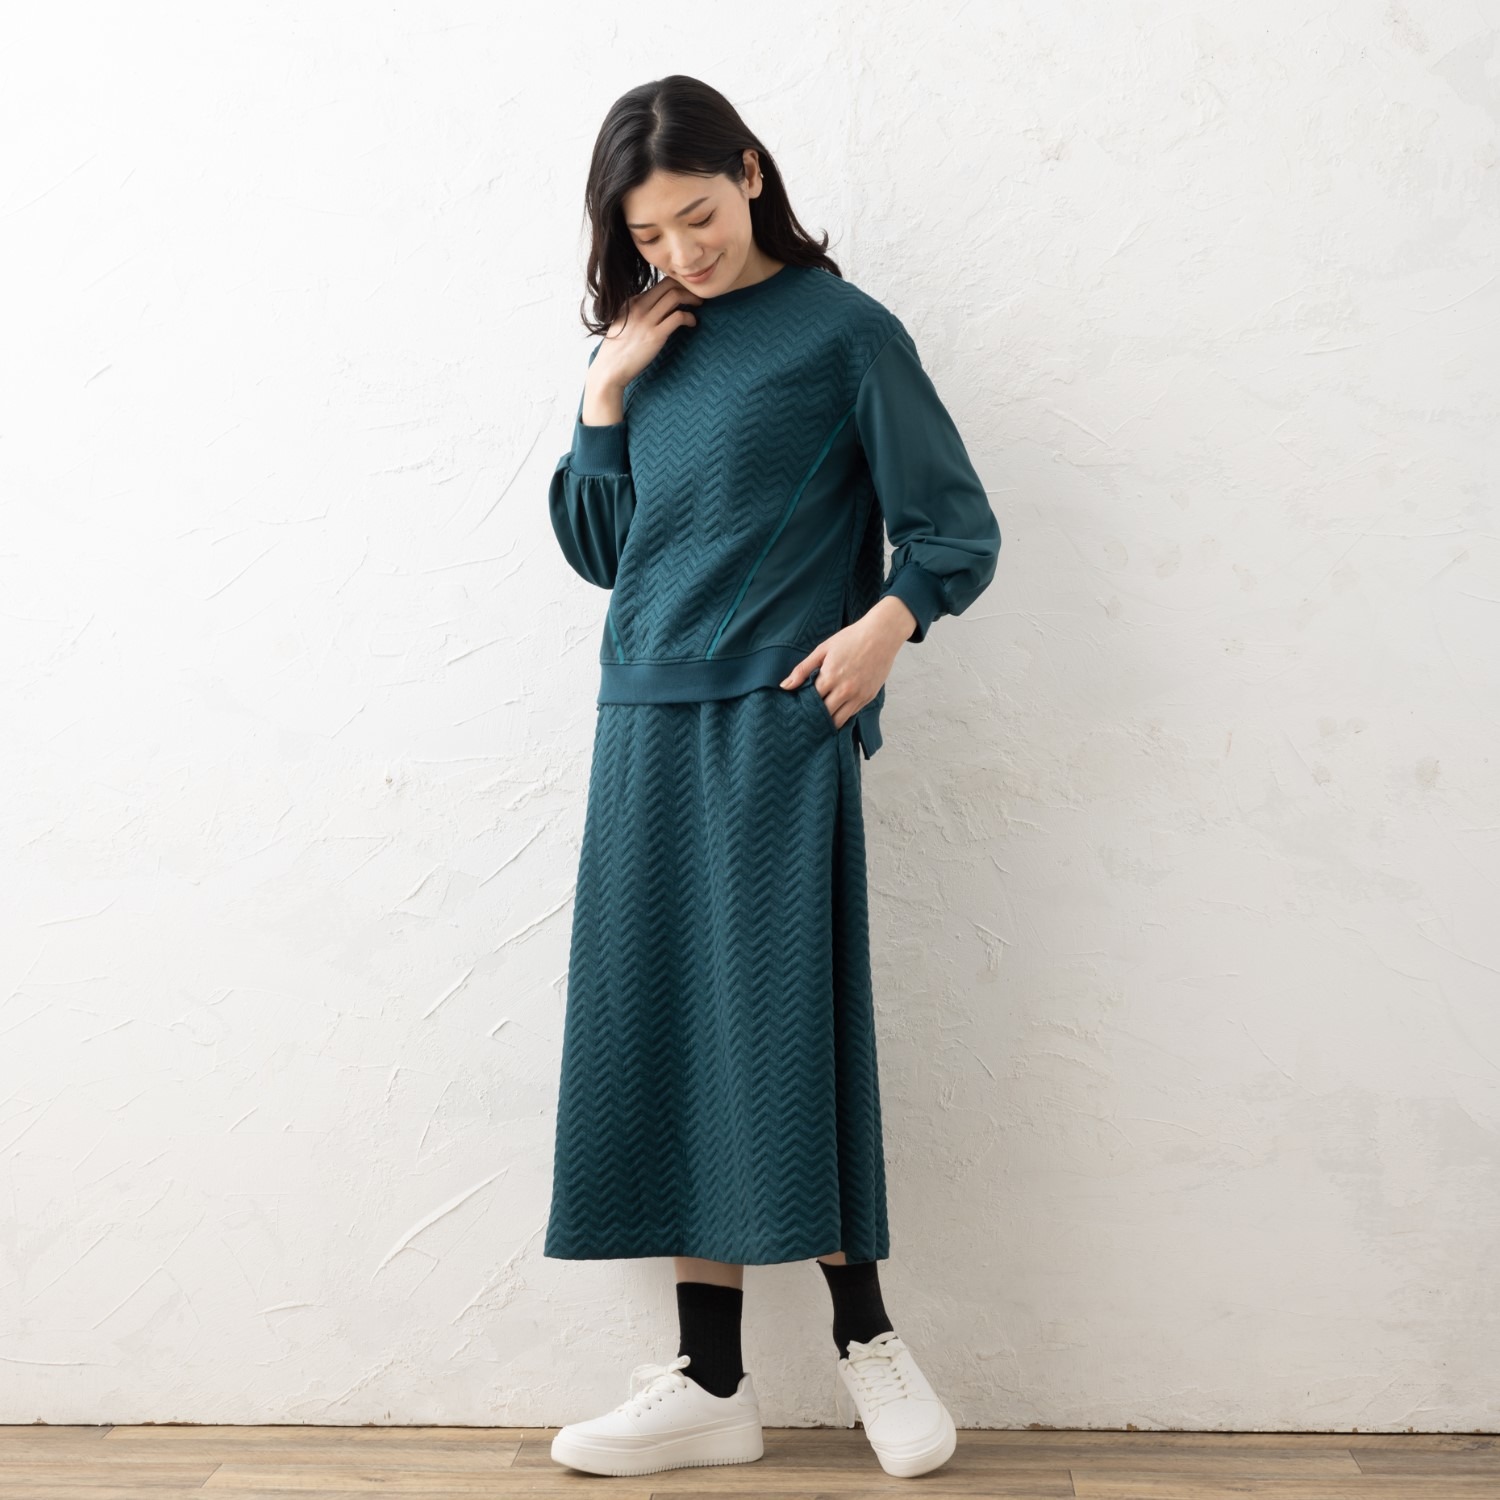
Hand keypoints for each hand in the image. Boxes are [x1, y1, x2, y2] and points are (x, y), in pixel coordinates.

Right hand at [586, 278, 704, 410]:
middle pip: (668, 284)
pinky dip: (690, 317)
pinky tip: (692, 323)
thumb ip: (637, 312)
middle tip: (697, 295)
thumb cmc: (617, 350)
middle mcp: (639, 307)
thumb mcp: (623, 323)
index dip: (676, 287)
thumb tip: (656, 307)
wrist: (609, 369)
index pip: (659, 285)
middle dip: (686, 287)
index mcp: (632, 302)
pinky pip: (678, 317)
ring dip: (691, 298)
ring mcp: (647, 320)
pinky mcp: (655, 335)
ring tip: (699, 305)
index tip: (686, 294)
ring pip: (675, 296)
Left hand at [779, 597, 918, 728]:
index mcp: (830, 677)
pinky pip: (851, 715)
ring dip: (828, 721)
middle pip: (823, 714)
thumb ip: (802, 670)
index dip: (802, 706)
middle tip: (805, 718)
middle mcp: (844, 690)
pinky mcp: (868, 697)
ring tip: (818, 720)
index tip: (796, 708)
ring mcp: (858, 696)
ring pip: (838, 720)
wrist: (881, 634)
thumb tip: (784, 686)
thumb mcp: (823, 650)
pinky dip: (842, 716)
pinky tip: (835, 713)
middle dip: (813, 717)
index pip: (810, 702)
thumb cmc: (851, 639)